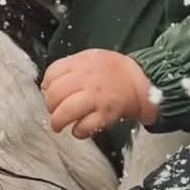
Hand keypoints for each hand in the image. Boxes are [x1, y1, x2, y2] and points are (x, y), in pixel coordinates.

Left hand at [42, 49, 158, 136]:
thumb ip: (70, 68)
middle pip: (54, 94)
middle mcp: (86, 80)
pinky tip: (79, 129)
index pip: (51, 74)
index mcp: (81, 64)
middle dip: (50, 106)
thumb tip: (48, 83)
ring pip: (64, 112)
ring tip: (58, 125)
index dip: (47, 86)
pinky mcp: (105, 115)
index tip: (50, 92)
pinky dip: (78, 131)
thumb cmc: (115, 71)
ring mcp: (95, 98)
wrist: (143, 79)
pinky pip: (84, 127)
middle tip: (55, 110)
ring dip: (57, 122)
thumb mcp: (91, 58)